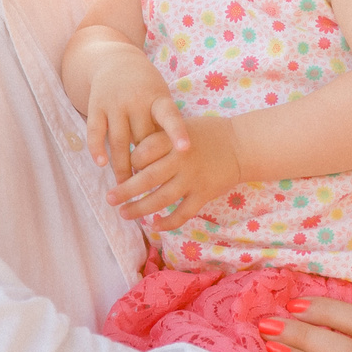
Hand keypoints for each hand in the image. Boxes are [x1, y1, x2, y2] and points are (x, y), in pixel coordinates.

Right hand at [83, 58, 185, 183]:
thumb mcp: (159, 96)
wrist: (115, 59)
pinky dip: (97, 148)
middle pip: (142, 138)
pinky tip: (101, 164)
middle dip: (145, 164)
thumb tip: (171, 161)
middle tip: (148, 188)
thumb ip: (162, 124)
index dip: (177, 133)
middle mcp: (136, 100)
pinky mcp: (96, 106)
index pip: (170, 116)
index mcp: (157, 98)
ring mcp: (115, 103)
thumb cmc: (146, 86)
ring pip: (119, 140)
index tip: (185, 149)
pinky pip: (95, 131)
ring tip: (124, 187)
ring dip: (121, 165)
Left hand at [108, 111, 241, 227]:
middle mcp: (181, 160)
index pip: (142, 153)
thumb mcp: (181, 126)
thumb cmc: (206, 134)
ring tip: (125, 213)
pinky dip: (168, 222)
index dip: (130, 163)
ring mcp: (193, 179)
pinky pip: (182, 213)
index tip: (125, 169)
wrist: (241, 145)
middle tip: (110, 199)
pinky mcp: (204, 194)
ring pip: (161, 199)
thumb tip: (131, 159)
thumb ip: (159, 140)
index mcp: (173, 139)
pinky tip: (155, 225)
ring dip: (140, 209)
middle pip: (147, 178)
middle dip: (125, 191)